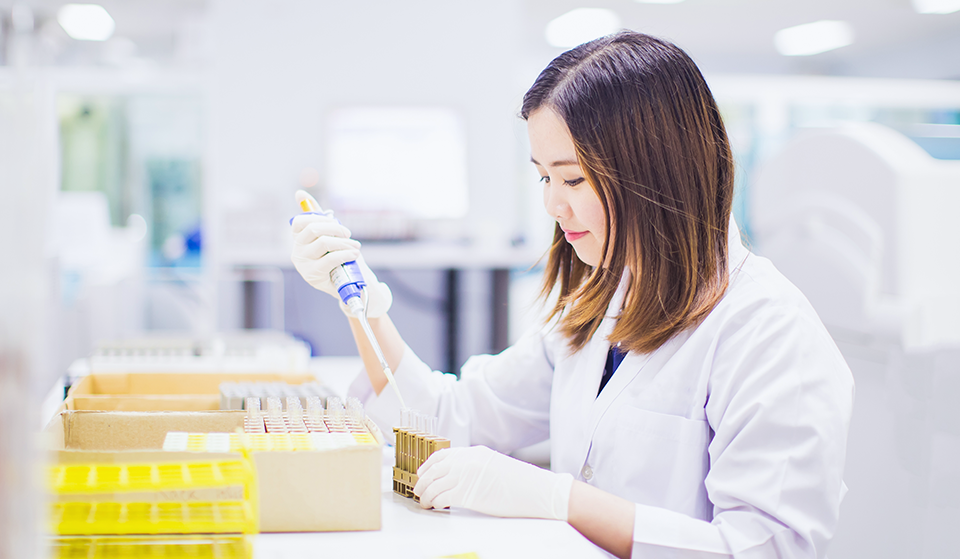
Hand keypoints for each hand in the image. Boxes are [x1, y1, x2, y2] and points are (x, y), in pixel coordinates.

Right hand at [290, 191, 392, 316]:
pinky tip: (353, 255)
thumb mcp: (329, 236)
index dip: (317, 216)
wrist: (346, 284)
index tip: (335, 221)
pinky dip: (345, 254)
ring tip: (355, 247)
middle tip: (349, 235)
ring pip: (323, 242)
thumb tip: (299, 193)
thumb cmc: (337, 256)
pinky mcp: (312, 275)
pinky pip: (330, 258)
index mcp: (298, 240)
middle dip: (336, 229)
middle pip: (313, 228)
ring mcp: (303, 263)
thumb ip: (318, 217)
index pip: (299, 221)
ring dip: (344, 243)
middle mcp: (297, 250)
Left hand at [414, 445, 573, 520]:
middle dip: (422, 481)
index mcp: (473, 453)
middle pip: (434, 470)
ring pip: (434, 485)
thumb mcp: (493, 464)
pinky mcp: (468, 494)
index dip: (428, 466)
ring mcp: (466, 476)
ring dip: (425, 495)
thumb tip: (458, 475)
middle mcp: (466, 461)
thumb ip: (474, 466)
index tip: (422, 474)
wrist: (534, 490)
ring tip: (424, 502)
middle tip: (418, 490)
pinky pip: (442, 498)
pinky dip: (435, 503)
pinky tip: (435, 507)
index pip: (442, 456)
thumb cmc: (519, 481)